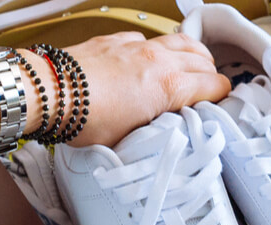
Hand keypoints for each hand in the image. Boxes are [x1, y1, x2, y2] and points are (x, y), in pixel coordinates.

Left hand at [65, 32, 230, 146]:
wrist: (49, 91)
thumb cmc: (82, 116)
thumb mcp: (128, 139)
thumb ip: (153, 134)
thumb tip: (162, 140)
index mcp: (169, 86)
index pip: (215, 85)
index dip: (221, 98)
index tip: (217, 107)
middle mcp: (159, 60)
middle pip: (203, 61)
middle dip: (211, 76)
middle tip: (208, 90)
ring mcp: (138, 46)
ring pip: (181, 41)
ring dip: (193, 55)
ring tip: (194, 66)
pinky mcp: (117, 40)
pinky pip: (149, 38)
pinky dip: (158, 47)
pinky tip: (152, 58)